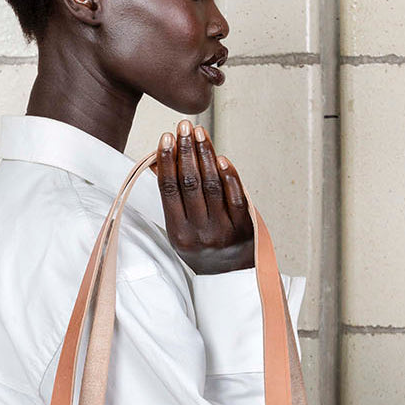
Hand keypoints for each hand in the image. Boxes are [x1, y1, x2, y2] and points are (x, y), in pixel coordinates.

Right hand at [149, 119, 254, 273]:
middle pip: (190, 183)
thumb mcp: (179, 231)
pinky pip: (236, 196)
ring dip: (205, 155)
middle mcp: (200, 232)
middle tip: (183, 127)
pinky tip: (220, 157)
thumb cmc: (201, 250)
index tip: (165, 138)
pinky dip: (228, 175)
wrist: (229, 277)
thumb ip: (172, 201)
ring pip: (212, 185)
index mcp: (179, 234)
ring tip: (200, 134)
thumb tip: (160, 163)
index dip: (166, 161)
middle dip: (186, 150)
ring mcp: (223, 230)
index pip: (169, 190)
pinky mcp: (244, 227)